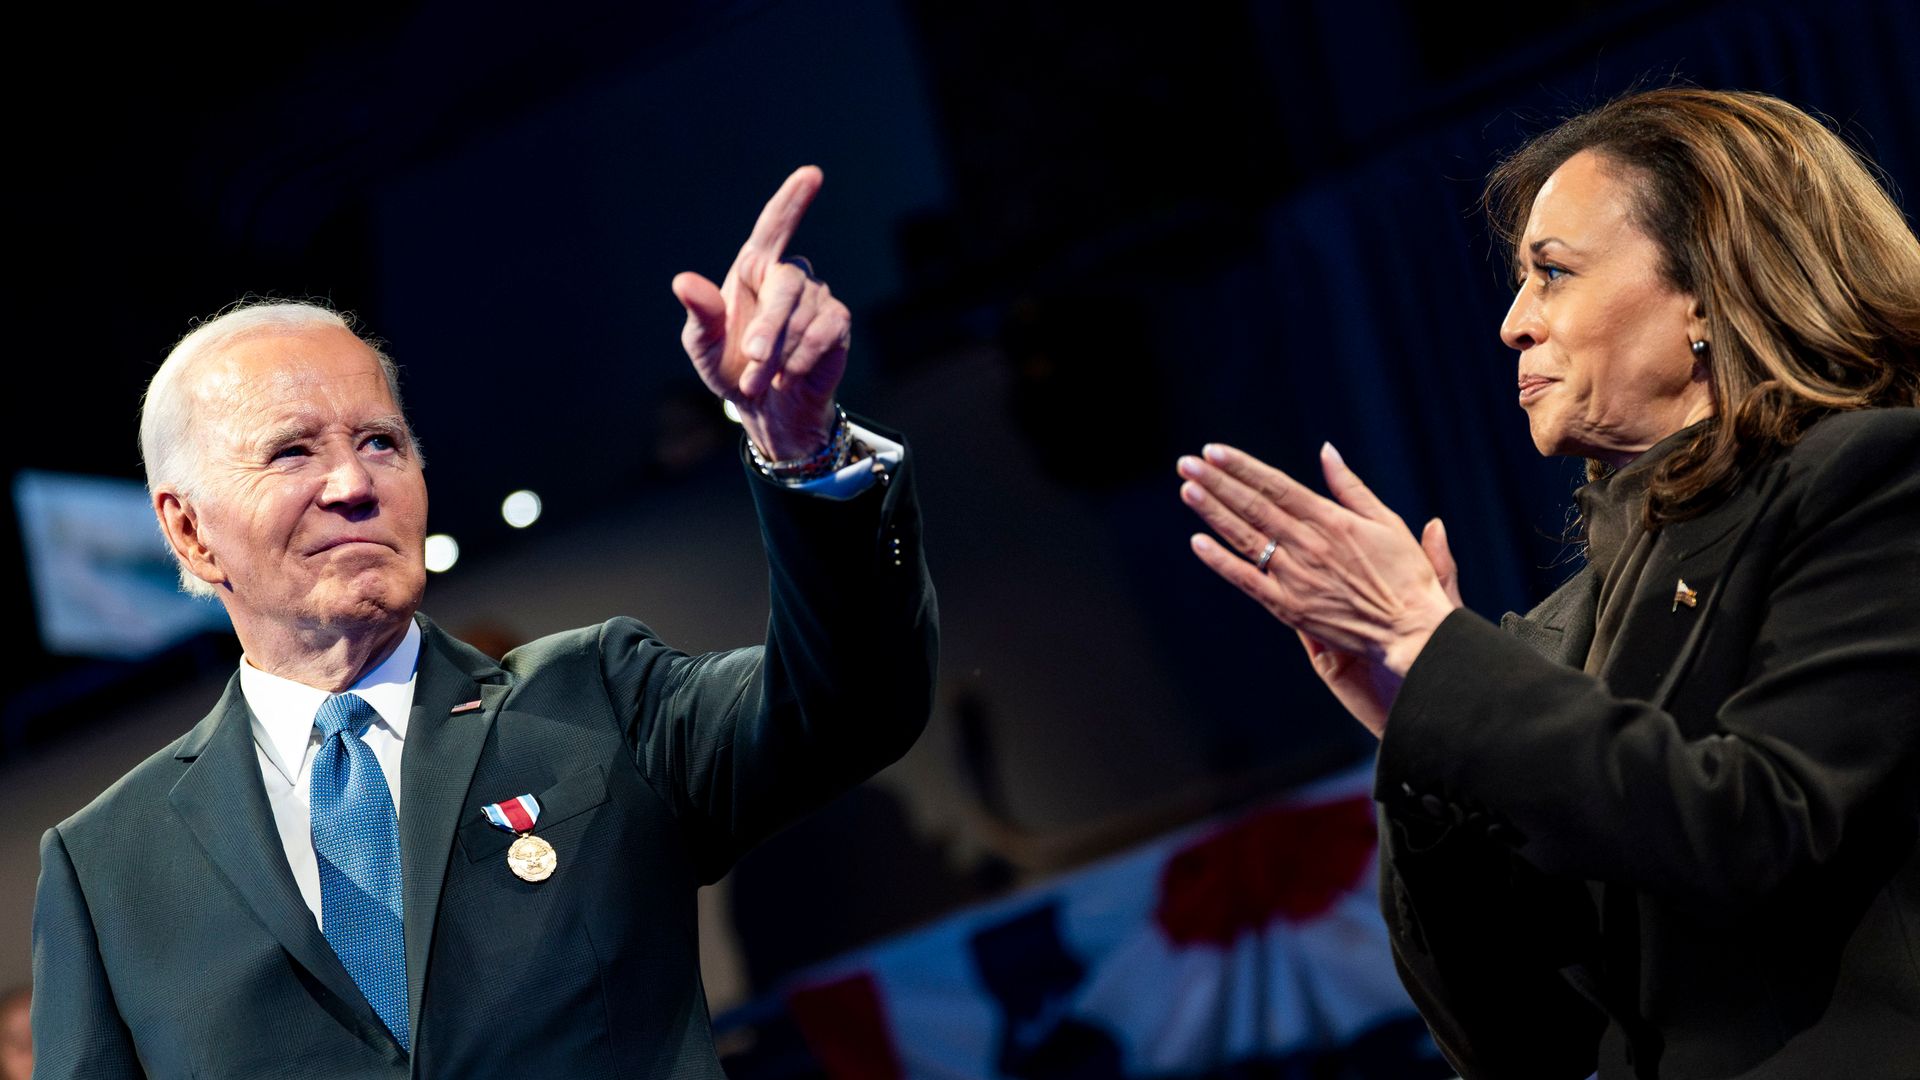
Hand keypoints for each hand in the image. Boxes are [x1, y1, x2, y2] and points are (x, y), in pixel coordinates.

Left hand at [672, 166, 847, 459]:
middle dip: (768, 329)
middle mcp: (788, 275)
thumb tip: (683, 281)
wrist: (765, 408)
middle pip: (786, 284)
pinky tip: (789, 375)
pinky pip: (824, 333)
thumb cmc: (730, 367)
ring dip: (779, 355)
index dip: (792, 199)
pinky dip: (801, 359)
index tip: (812, 174)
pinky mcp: (837, 322)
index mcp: (753, 268)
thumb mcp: (703, 345)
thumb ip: (699, 313)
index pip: (774, 225)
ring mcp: (817, 297)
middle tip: (752, 363)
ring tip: (762, 380)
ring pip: (803, 316)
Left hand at [1177, 442, 1460, 733]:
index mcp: (1332, 520)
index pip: (1276, 485)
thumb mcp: (1387, 522)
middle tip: (1186, 462)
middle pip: (1253, 506)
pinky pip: (1248, 581)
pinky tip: (1197, 542)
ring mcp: (1296, 576)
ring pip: (1246, 537)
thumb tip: (1326, 451)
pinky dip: (1221, 562)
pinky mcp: (1289, 607)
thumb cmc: (1406, 576)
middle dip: (1217, 482)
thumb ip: (1351, 487)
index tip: (1214, 451)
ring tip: (1187, 488)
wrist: (1411, 631)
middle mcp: (1309, 544)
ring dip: (1213, 512)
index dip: (1242, 467)